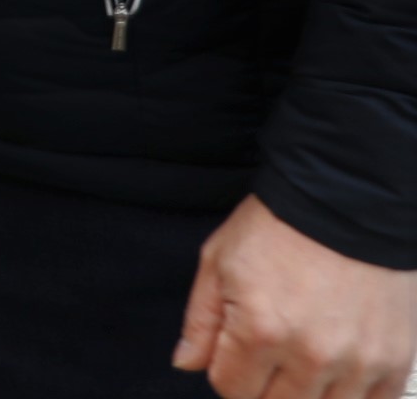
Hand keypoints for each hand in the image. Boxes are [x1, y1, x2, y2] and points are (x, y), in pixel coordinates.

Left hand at [174, 196, 416, 397]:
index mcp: (259, 330)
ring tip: (303, 359)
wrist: (348, 202)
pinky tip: (340, 372)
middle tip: (266, 358)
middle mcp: (310, 354)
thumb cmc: (279, 226)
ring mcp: (357, 361)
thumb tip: (186, 364)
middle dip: (262, 388)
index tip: (232, 356)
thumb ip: (201, 321)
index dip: (225, 374)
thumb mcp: (218, 261)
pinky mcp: (394, 359)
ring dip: (307, 393)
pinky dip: (352, 395)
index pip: (230, 389)